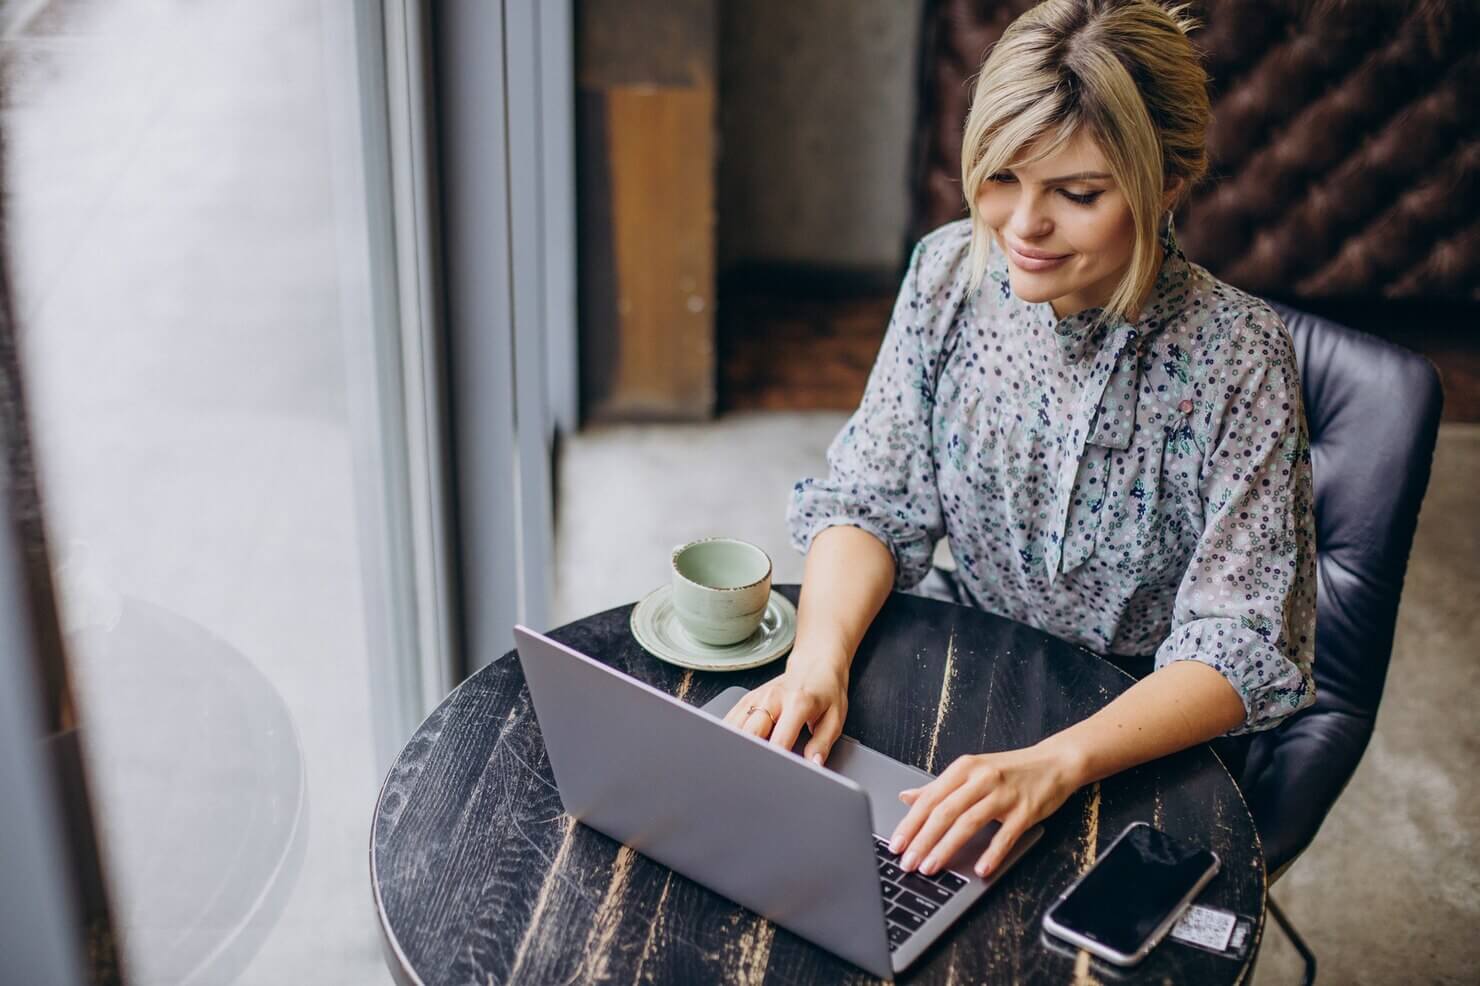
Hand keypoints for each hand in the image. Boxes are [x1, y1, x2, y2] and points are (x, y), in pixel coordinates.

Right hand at [722, 657, 847, 764]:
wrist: (815, 665)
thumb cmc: (826, 692)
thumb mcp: (835, 718)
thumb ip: (823, 743)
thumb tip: (814, 764)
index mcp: (798, 703)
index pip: (780, 739)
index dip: (775, 760)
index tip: (772, 774)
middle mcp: (773, 698)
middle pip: (751, 732)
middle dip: (749, 755)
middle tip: (752, 774)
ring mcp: (757, 696)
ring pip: (735, 726)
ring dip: (734, 746)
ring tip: (739, 765)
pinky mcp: (747, 698)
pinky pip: (730, 719)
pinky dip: (728, 735)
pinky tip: (731, 748)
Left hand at [887, 744, 1082, 878]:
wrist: (1054, 763)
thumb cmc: (1010, 770)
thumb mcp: (971, 772)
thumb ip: (939, 787)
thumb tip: (907, 797)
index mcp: (964, 768)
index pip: (930, 798)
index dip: (910, 823)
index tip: (895, 844)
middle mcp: (981, 779)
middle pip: (944, 812)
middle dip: (922, 840)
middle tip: (907, 862)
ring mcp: (1004, 795)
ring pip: (968, 823)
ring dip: (946, 848)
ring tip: (931, 867)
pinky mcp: (1025, 811)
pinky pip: (1005, 835)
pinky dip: (992, 854)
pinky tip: (979, 869)